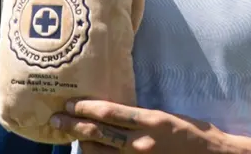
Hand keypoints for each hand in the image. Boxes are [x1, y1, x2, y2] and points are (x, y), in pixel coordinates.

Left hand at [51, 98, 250, 153]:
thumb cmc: (195, 134)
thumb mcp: (169, 118)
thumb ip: (143, 118)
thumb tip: (117, 114)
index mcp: (151, 121)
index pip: (110, 113)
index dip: (86, 108)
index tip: (70, 104)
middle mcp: (142, 143)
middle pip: (99, 134)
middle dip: (73, 127)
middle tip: (55, 120)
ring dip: (83, 146)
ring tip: (68, 139)